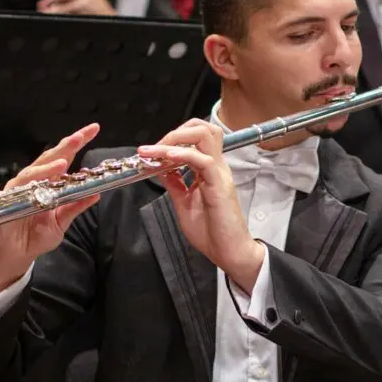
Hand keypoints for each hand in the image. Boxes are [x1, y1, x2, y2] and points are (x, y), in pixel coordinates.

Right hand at [0, 123, 99, 302]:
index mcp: (51, 181)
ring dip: (48, 166)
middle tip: (81, 136)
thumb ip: (76, 207)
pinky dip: (30, 184)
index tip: (94, 129)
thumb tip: (97, 193)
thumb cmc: (36, 236)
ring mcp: (20, 188)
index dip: (78, 142)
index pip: (66, 156)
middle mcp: (36, 180)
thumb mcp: (62, 222)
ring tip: (63, 162)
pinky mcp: (7, 200)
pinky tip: (41, 182)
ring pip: (34, 170)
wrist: (15, 255)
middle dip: (66, 145)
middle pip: (51, 157)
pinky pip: (19, 189)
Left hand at [138, 120, 264, 294]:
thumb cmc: (211, 231)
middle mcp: (216, 166)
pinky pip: (204, 161)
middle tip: (155, 146)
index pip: (196, 137)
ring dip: (177, 138)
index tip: (151, 150)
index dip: (173, 137)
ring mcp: (219, 174)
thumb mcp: (184, 203)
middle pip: (203, 128)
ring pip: (205, 136)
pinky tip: (167, 158)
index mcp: (209, 169)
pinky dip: (184, 155)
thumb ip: (175, 184)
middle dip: (176, 131)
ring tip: (157, 149)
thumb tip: (160, 168)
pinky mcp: (219, 185)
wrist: (229, 253)